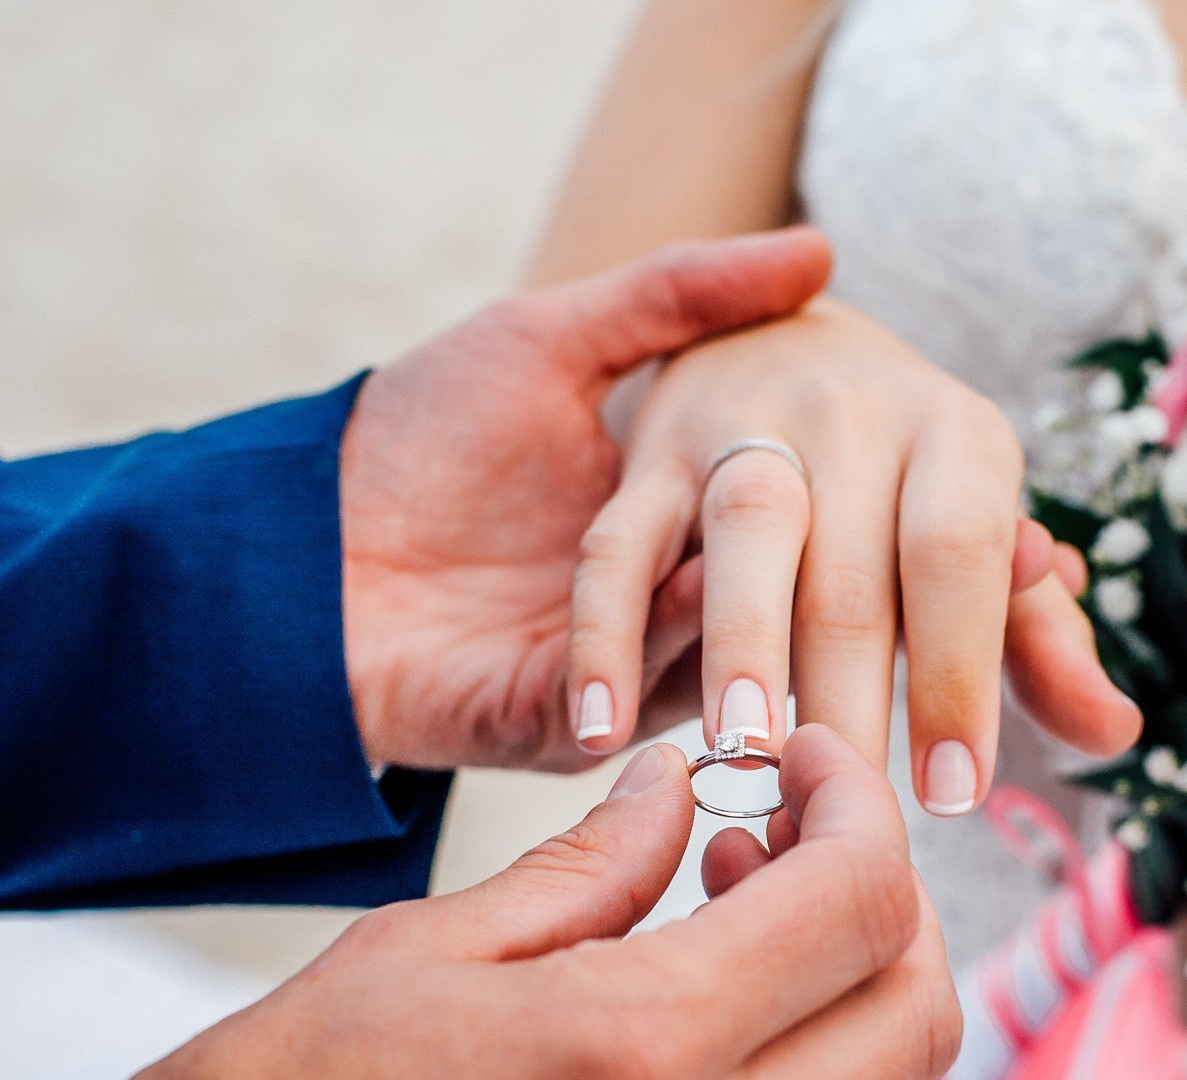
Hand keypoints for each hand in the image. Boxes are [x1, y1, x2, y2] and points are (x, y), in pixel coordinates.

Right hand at [106, 725, 960, 1079]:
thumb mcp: (426, 947)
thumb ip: (587, 866)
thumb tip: (676, 791)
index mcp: (638, 1049)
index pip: (858, 906)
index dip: (857, 806)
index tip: (804, 760)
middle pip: (914, 1015)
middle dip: (888, 898)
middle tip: (791, 828)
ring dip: (845, 982)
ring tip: (729, 902)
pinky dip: (791, 1058)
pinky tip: (693, 998)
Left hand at [338, 227, 832, 772]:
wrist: (285, 536)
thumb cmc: (412, 433)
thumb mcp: (547, 338)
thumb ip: (675, 298)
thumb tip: (819, 249)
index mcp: (665, 521)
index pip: (781, 517)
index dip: (838, 492)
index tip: (901, 450)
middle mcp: (653, 604)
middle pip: (765, 595)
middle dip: (822, 569)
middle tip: (881, 524)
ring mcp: (612, 671)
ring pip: (713, 652)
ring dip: (755, 612)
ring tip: (806, 564)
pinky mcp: (558, 723)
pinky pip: (631, 694)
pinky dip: (668, 647)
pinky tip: (703, 597)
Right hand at [565, 295, 1141, 814]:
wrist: (784, 340)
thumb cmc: (905, 484)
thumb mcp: (981, 539)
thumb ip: (1038, 638)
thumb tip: (1111, 732)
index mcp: (958, 436)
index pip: (963, 554)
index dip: (961, 674)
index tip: (952, 795)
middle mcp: (857, 414)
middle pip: (854, 565)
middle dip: (850, 699)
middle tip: (845, 812)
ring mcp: (745, 424)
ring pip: (747, 536)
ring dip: (742, 650)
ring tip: (745, 759)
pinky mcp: (651, 451)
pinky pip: (620, 543)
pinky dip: (608, 634)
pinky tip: (603, 731)